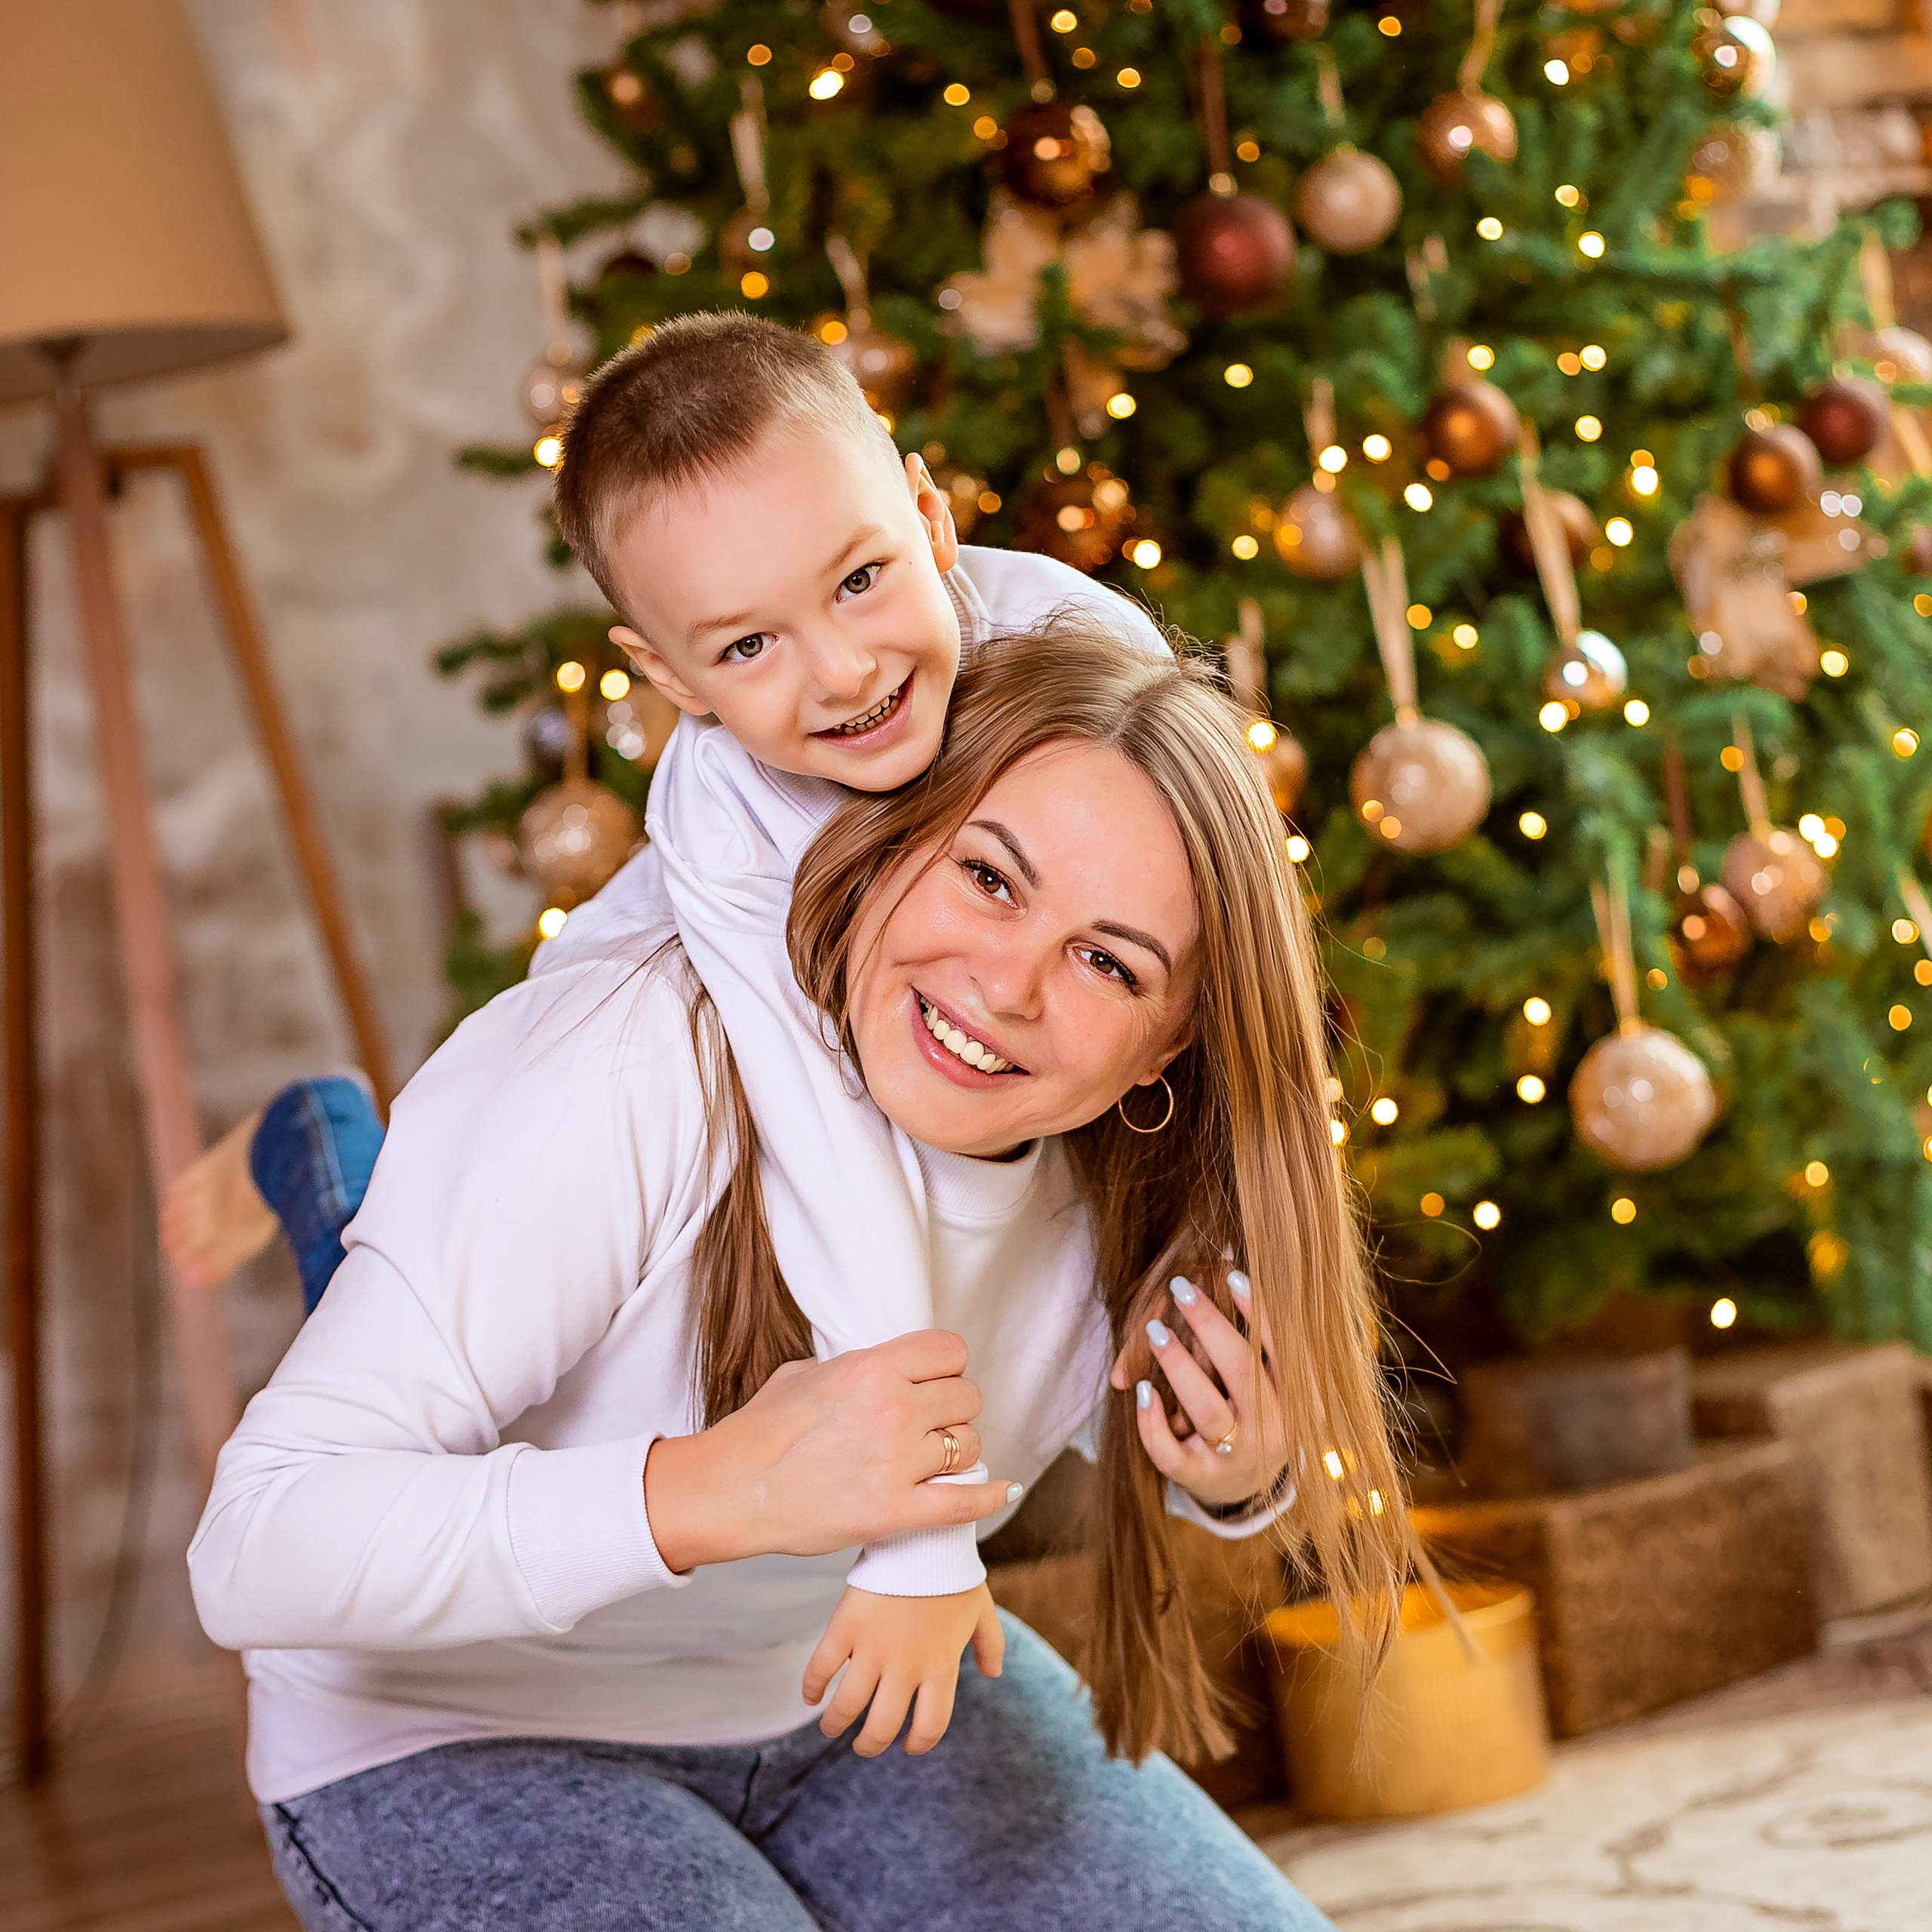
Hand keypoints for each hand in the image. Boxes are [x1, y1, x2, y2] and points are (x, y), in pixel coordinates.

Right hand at [644, 1330, 1018, 1571]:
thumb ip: (855, 1367)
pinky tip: (1001, 1491)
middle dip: (954, 1409)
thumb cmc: (760, 1431)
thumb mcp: (806, 1374)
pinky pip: (964, 1503)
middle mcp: (892, 1409)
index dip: (947, 1367)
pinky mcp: (894, 1512)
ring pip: (969, 1446)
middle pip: (967, 1397)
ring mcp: (896, 1463)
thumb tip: (886, 1368)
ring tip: (935, 1460)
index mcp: (872, 1368)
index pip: (950, 1351)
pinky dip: (987, 1498)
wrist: (730, 1489)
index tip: (937, 1382)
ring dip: (959, 1453)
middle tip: (933, 1425)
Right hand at [803, 1582, 1003, 1756]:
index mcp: (940, 1667)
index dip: (918, 1744)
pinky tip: (810, 1695)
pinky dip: (811, 1687)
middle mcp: (906, 1666)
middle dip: (869, 1745)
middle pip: (882, 1727)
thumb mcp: (981, 1610)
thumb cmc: (953, 1572)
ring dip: (835, 1724)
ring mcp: (873, 1648)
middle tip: (863, 1745)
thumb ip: (991, 1644)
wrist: (924, 1533)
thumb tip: (993, 1674)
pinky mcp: (846, 1626)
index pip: (930, 1726)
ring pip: (847, 1706)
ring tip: (831, 1727)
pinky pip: (821, 1667)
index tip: (907, 1745)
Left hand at [1108, 1270, 1289, 1510]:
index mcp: (1299, 1399)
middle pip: (1242, 1372)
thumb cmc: (1260, 1413)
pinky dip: (1152, 1423)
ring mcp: (1238, 1456)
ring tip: (1154, 1331)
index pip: (1285, 1350)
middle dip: (1209, 1326)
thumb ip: (1262, 1335)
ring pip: (1207, 1410)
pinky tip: (1140, 1391)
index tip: (1229, 1273)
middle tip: (1180, 1288)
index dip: (1258, 1311)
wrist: (1250, 1486)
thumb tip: (1228, 1255)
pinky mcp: (1202, 1477)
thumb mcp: (1275, 1378)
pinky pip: (1172, 1454)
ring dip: (1178, 1366)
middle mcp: (1274, 1430)